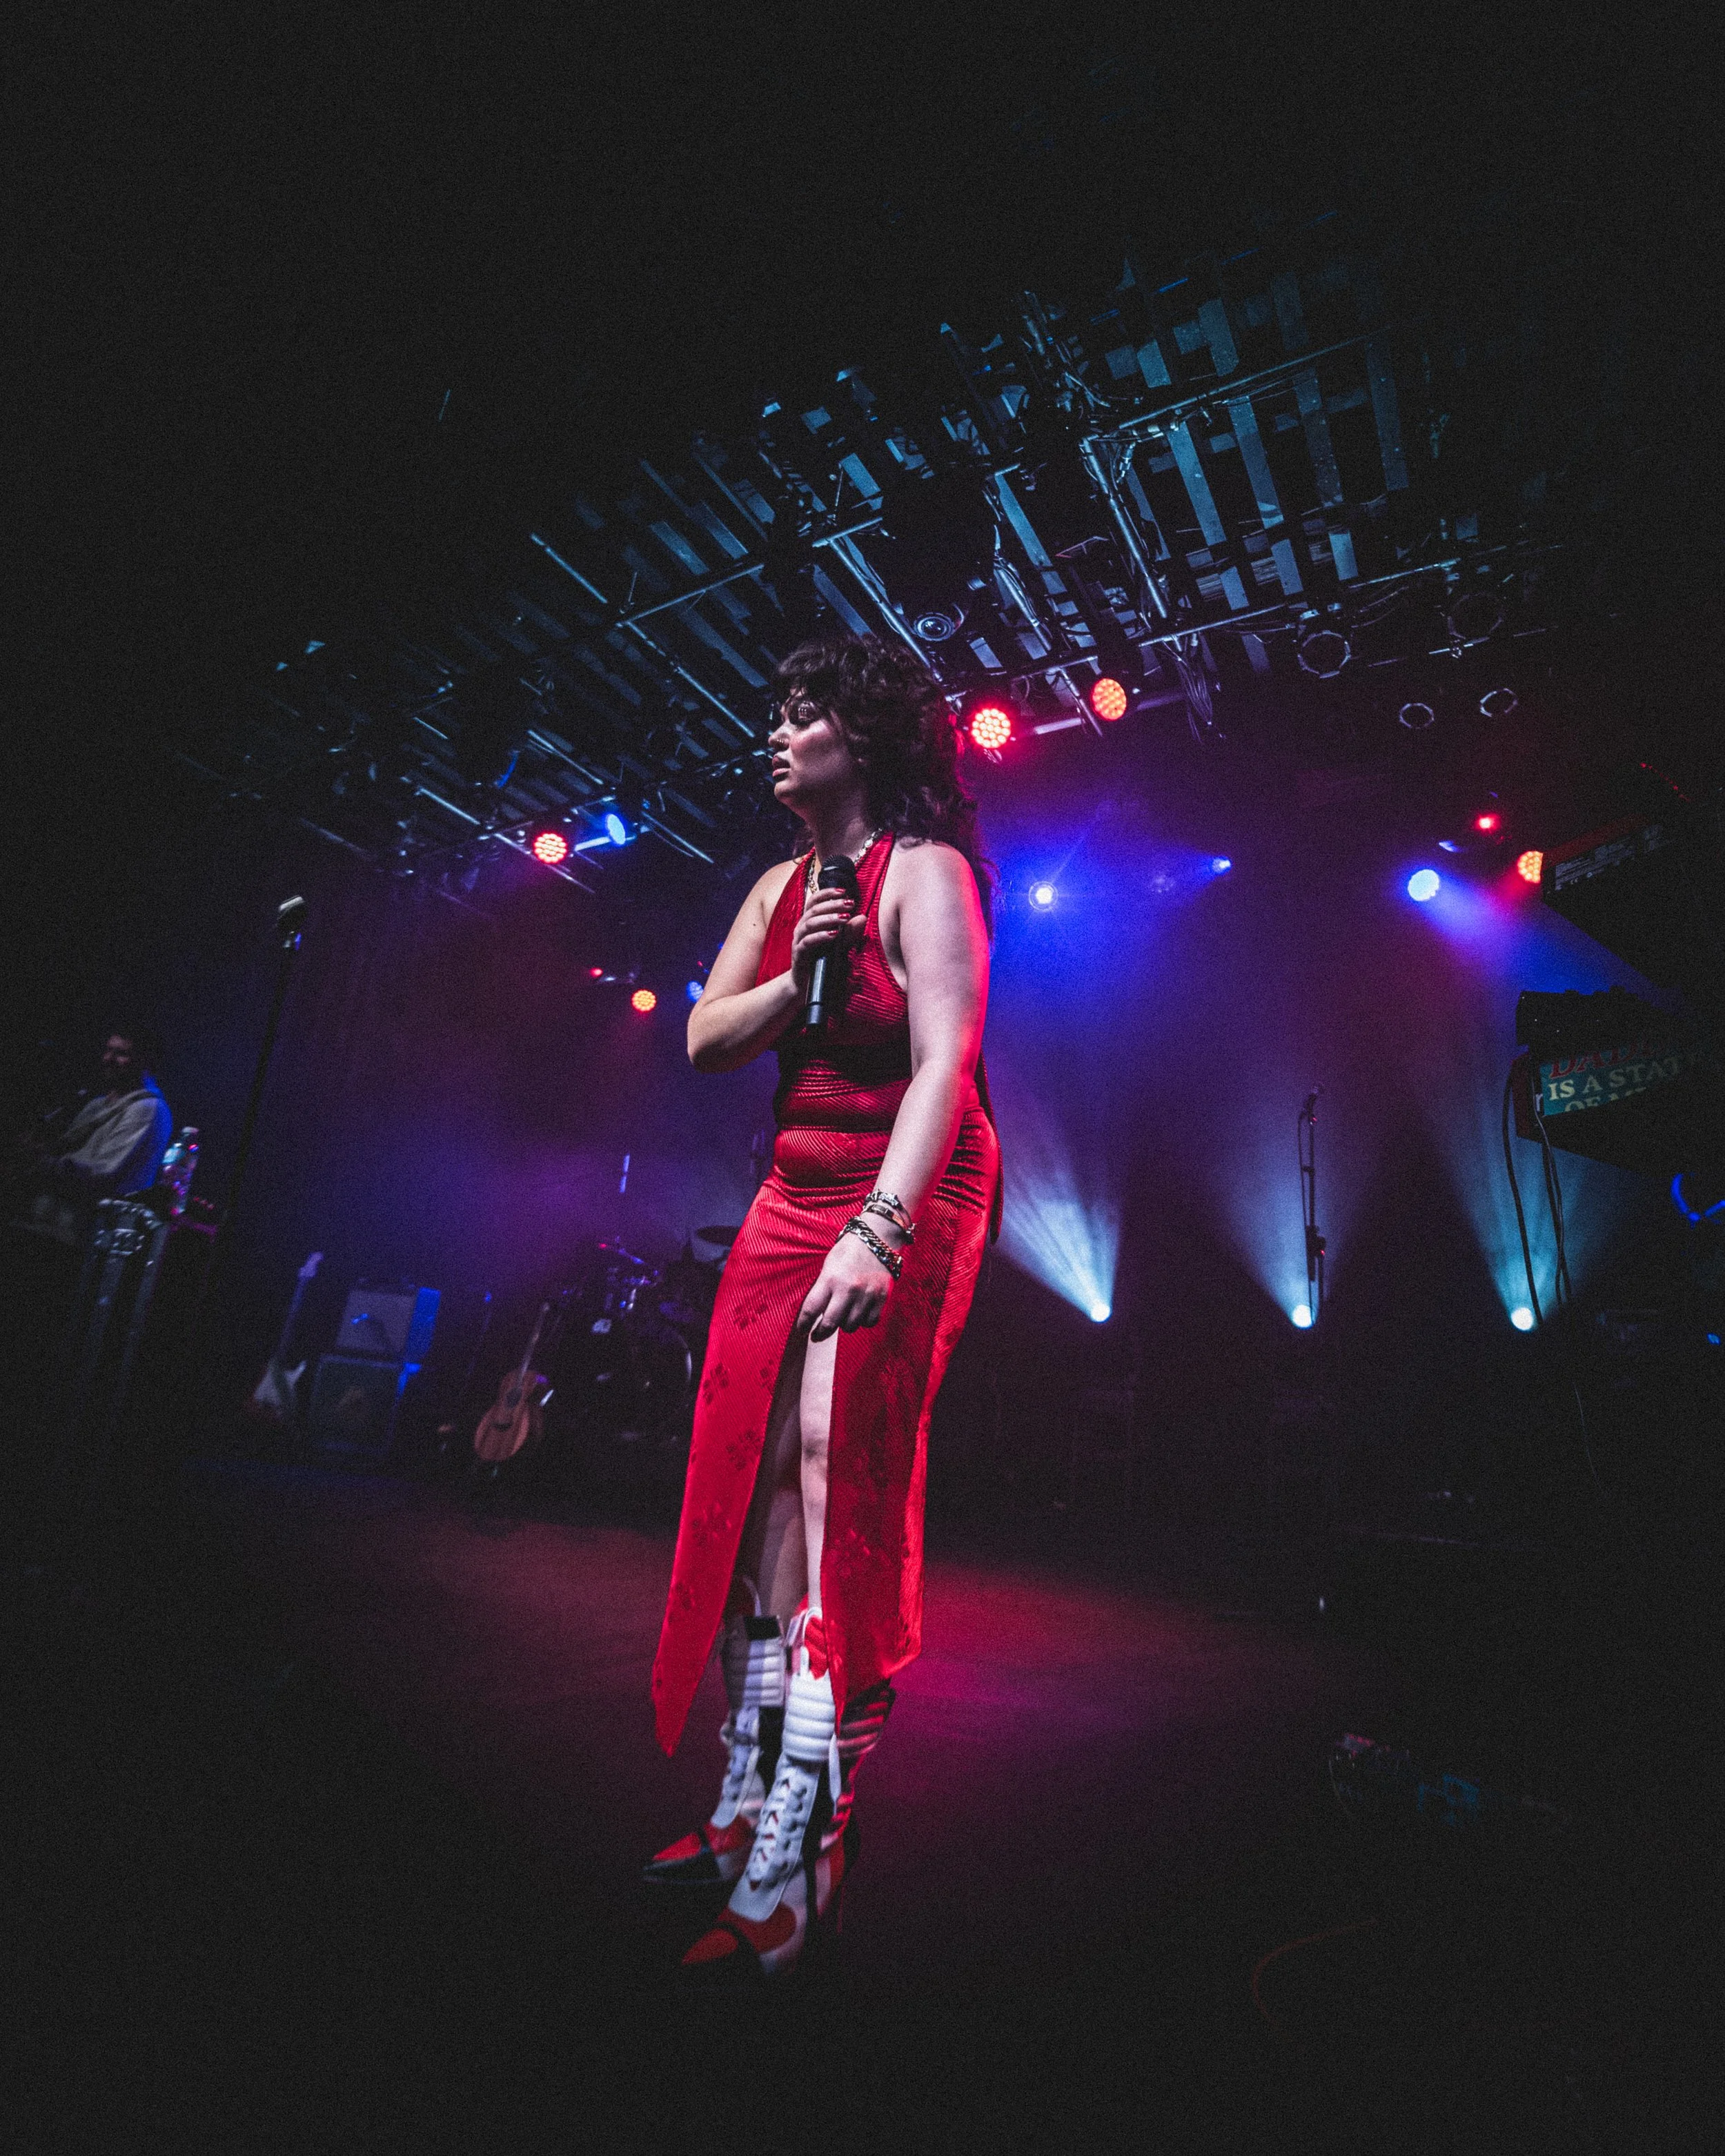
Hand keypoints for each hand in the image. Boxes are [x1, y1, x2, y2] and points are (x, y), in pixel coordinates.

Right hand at [788, 888, 862, 992]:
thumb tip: (863, 917)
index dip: (827, 893)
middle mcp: (802, 929)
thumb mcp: (839, 946)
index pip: (814, 901)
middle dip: (832, 904)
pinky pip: (808, 942)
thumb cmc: (823, 962)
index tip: (844, 891)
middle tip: (850, 904)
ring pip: (810, 923)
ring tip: (845, 918)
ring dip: (828, 918)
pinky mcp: (798, 955)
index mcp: (809, 922)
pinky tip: (834, 934)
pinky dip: (821, 936)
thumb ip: (850, 933)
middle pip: (814, 909)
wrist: (807, 986)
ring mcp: (798, 941)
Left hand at [799, 1225, 899, 1340]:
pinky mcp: (881, 1298)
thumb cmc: (849, 1250)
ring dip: (844, 1324)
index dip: (803, 1324)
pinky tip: (859, 1313)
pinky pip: (869, 1322)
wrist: (877, 1237)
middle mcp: (848, 1289)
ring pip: (850, 1326)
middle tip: (816, 1335)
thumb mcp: (829, 1265)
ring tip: (842, 1316)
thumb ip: (823, 1288)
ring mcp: (866, 1295)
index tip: (802, 1329)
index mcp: (830, 1279)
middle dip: (820, 1333)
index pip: (811, 1309)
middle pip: (830, 1324)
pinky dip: (863, 1321)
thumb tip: (816, 1312)